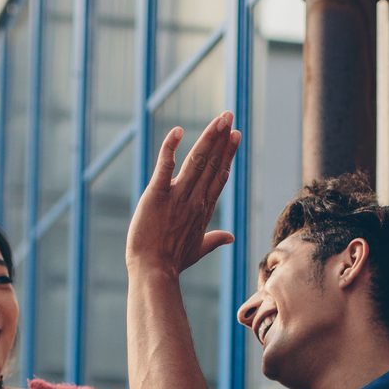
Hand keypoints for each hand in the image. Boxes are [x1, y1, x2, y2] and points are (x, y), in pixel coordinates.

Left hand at [125, 112, 240, 278]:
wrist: (153, 272)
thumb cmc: (173, 262)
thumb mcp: (198, 249)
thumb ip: (215, 239)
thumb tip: (230, 237)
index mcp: (204, 208)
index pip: (220, 176)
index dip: (228, 154)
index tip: (235, 136)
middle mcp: (195, 199)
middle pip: (213, 163)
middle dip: (222, 138)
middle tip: (229, 116)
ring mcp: (177, 196)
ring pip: (197, 161)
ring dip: (208, 138)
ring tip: (220, 119)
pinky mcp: (156, 195)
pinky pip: (164, 167)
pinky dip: (169, 148)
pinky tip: (177, 131)